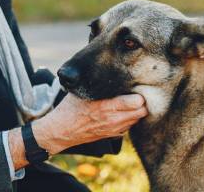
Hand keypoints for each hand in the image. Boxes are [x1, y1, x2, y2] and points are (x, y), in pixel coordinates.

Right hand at [32, 93, 147, 154]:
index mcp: (107, 106)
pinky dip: (129, 120)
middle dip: (141, 102)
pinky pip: (129, 127)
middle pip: (141, 111)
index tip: (135, 87)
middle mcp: (113, 119)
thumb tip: (109, 68)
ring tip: (130, 103)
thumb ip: (97, 84)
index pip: (137, 102)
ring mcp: (113, 129)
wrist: (61, 130)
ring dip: (136, 111)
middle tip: (136, 94)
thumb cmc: (70, 107)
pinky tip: (122, 113)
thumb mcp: (82, 91)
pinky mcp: (112, 135)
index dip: (139, 93)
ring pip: (137, 119)